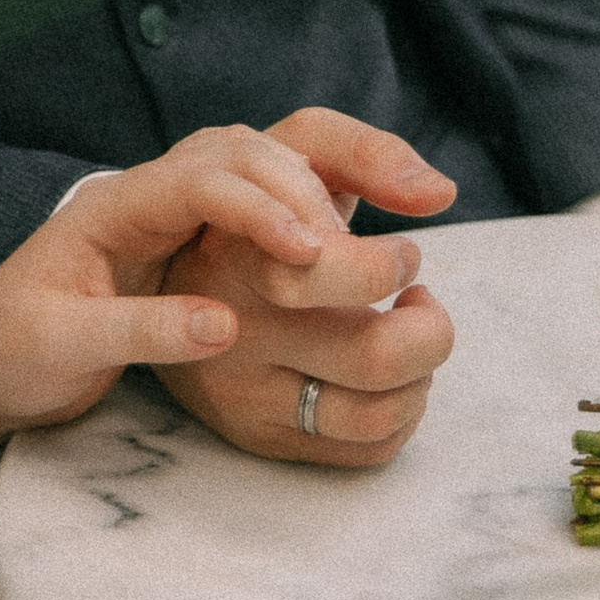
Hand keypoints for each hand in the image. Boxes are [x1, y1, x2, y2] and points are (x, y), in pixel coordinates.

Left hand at [0, 125, 368, 464]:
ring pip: (257, 163)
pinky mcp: (192, 236)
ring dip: (321, 185)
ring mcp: (171, 209)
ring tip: (378, 236)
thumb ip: (137, 334)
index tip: (315, 253)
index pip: (199, 179)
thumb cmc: (9, 352)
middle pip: (240, 152)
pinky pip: (260, 198)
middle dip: (309, 187)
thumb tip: (224, 325)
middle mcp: (146, 192)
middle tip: (367, 252)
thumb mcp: (59, 349)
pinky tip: (356, 233)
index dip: (261, 207)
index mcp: (111, 207)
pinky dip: (314, 204)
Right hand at [152, 107, 456, 467]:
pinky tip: (384, 376)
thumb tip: (440, 193)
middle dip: (431, 330)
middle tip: (419, 299)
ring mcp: (242, 393)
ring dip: (422, 375)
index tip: (402, 254)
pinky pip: (361, 448)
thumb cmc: (258, 209)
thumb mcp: (290, 151)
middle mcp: (233, 329)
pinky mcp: (256, 435)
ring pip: (376, 412)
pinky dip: (401, 414)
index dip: (388, 266)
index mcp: (237, 251)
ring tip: (406, 335)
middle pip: (375, 356)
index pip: (331, 271)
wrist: (159, 274)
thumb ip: (364, 154)